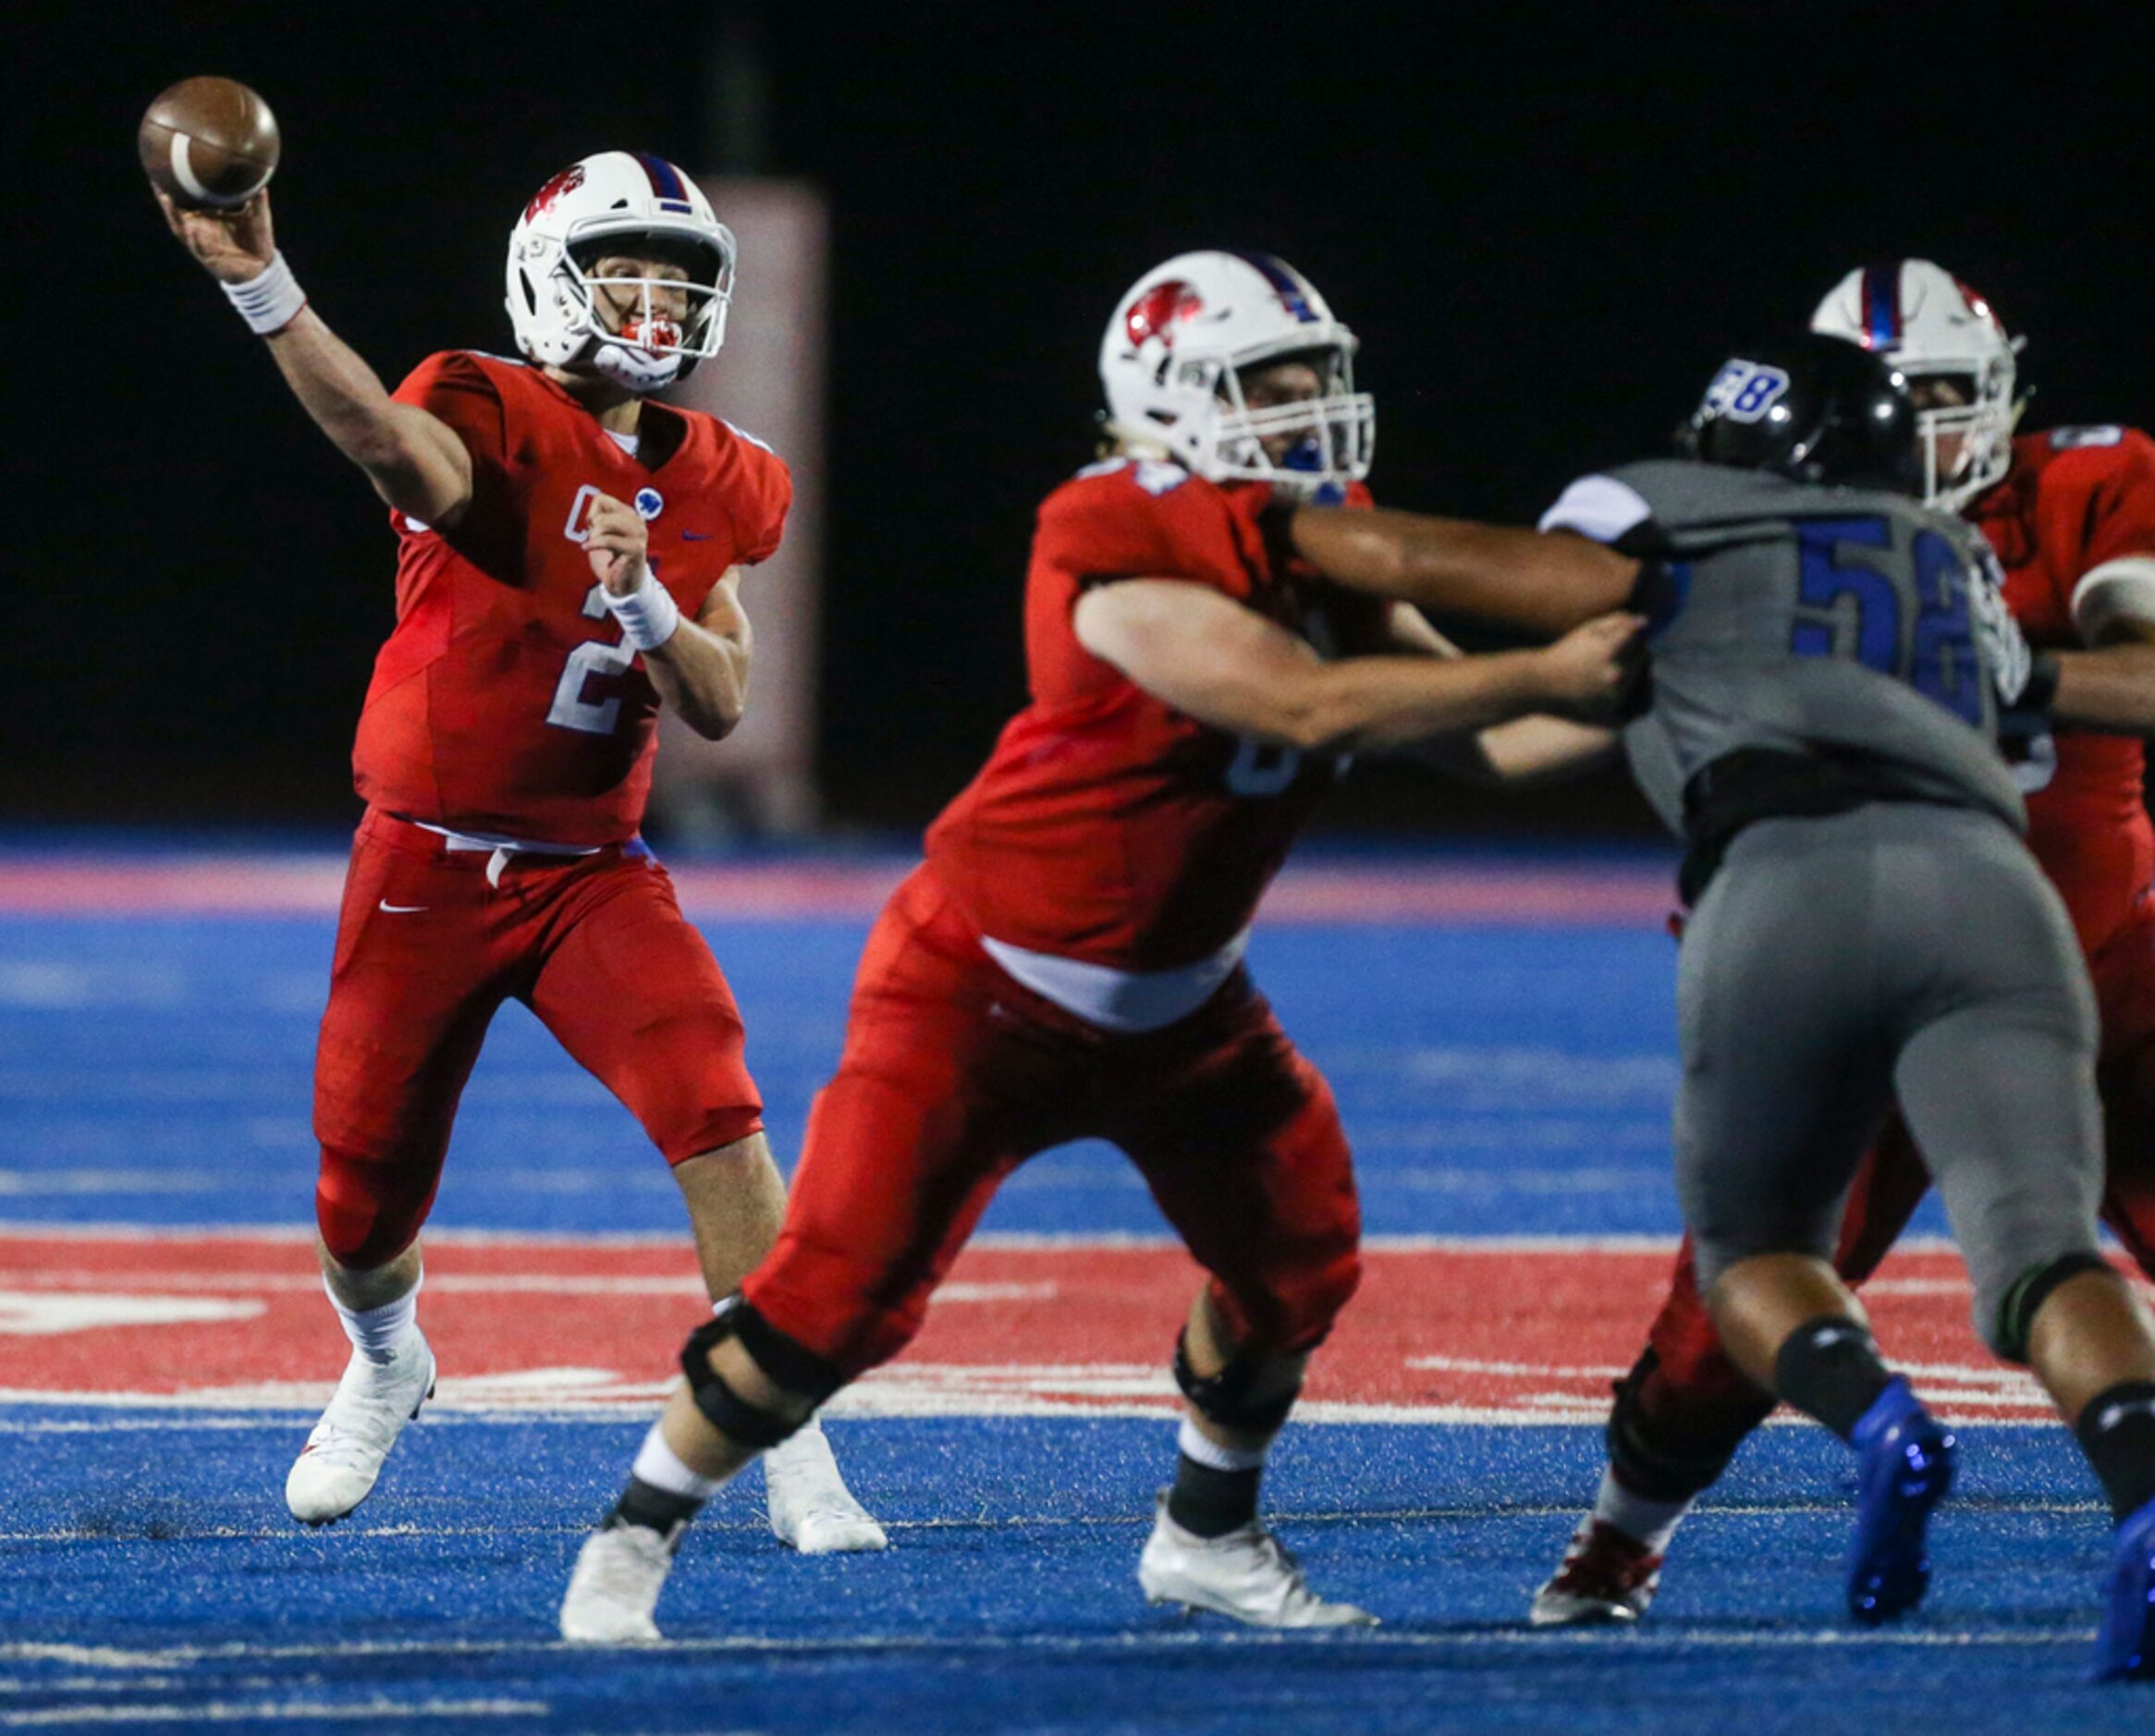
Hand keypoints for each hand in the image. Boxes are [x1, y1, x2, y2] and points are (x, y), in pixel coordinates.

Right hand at [155, 185, 275, 283]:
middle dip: (164, 195)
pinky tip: (192, 227)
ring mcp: (202, 243)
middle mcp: (200, 228)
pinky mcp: (209, 258)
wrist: (263, 269)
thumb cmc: (255, 241)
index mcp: (207, 217)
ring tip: (166, 197)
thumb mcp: (256, 217)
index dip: (177, 184)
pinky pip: (199, 247)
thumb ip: (257, 200)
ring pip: (182, 228)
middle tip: (156, 177)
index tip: (167, 164)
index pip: (188, 198)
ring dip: (173, 213)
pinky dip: (196, 238)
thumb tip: (262, 179)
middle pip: (176, 210)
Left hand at [583, 493, 650, 594]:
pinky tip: (587, 548)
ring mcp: (639, 535)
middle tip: (594, 537)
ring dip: (596, 534)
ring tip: (595, 543)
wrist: (623, 584)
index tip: (592, 526)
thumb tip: (591, 513)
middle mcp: (637, 522)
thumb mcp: (603, 534)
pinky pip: (608, 540)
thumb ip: (598, 519)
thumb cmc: (613, 559)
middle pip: (605, 511)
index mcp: (630, 515)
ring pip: (608, 522)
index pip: (602, 499)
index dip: (592, 512)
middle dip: (594, 524)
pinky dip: (594, 544)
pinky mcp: (635, 549)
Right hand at [1534, 611, 1647, 721]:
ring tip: (1615, 665)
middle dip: (1634, 649)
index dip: (1633, 629)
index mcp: (1608, 652)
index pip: (1636, 634)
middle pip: (1643, 655)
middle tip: (1616, 649)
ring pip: (1643, 676)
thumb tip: (1645, 621)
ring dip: (1634, 668)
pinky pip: (1639, 698)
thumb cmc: (1567, 651)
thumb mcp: (1589, 629)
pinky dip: (1634, 688)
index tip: (1630, 628)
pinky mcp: (1613, 711)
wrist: (1543, 685)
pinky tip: (1621, 682)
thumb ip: (1618, 621)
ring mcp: (1615, 696)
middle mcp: (1614, 675)